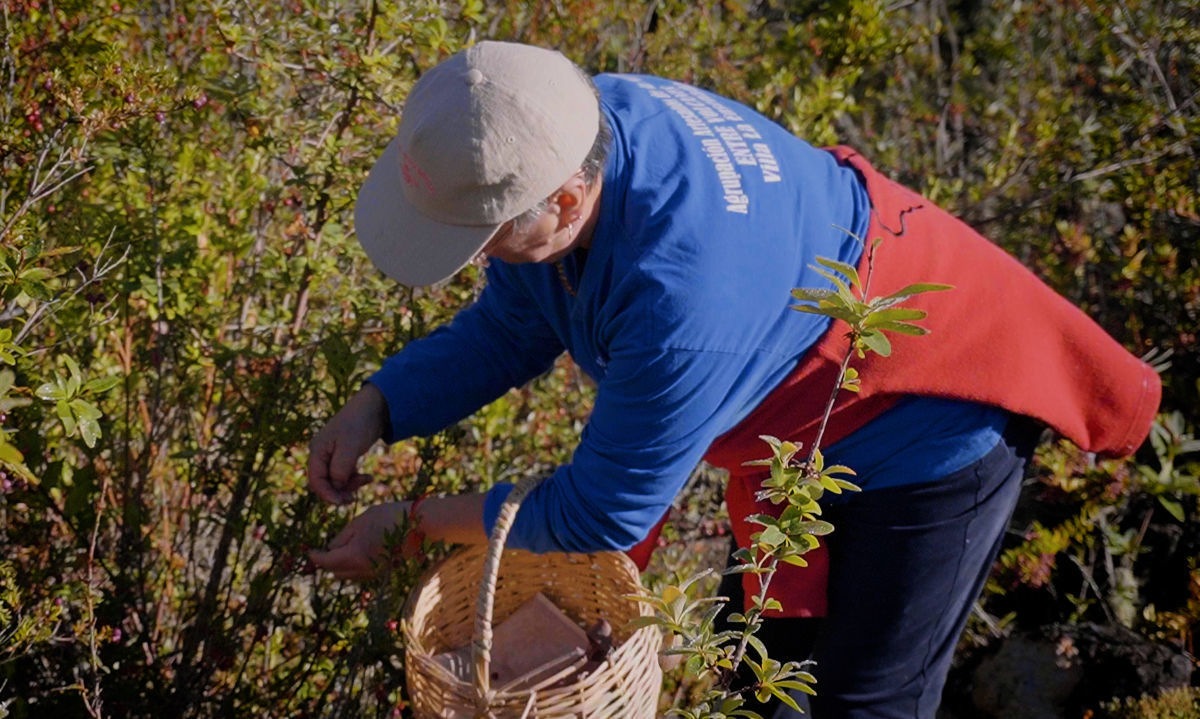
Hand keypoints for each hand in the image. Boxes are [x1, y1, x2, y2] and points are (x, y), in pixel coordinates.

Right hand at [308, 384, 388, 503]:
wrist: (374, 406)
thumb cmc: (360, 423)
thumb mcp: (350, 446)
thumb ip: (340, 468)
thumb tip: (335, 488)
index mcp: (318, 451)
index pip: (316, 480)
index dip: (327, 494)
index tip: (341, 502)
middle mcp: (322, 454)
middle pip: (325, 482)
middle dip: (338, 492)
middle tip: (354, 498)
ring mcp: (332, 455)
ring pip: (336, 480)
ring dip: (349, 486)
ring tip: (367, 480)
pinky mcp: (344, 456)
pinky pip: (345, 474)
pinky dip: (355, 479)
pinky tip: (368, 478)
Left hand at [308, 501, 410, 580]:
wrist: (420, 524)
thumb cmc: (389, 516)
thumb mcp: (361, 520)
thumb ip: (343, 536)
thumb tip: (331, 547)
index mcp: (354, 554)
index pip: (326, 561)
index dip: (315, 556)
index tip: (309, 551)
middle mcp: (363, 568)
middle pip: (336, 572)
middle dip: (328, 562)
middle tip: (325, 548)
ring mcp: (375, 572)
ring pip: (348, 574)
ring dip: (341, 565)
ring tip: (342, 548)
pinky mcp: (383, 571)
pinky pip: (361, 572)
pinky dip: (354, 565)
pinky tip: (357, 551)